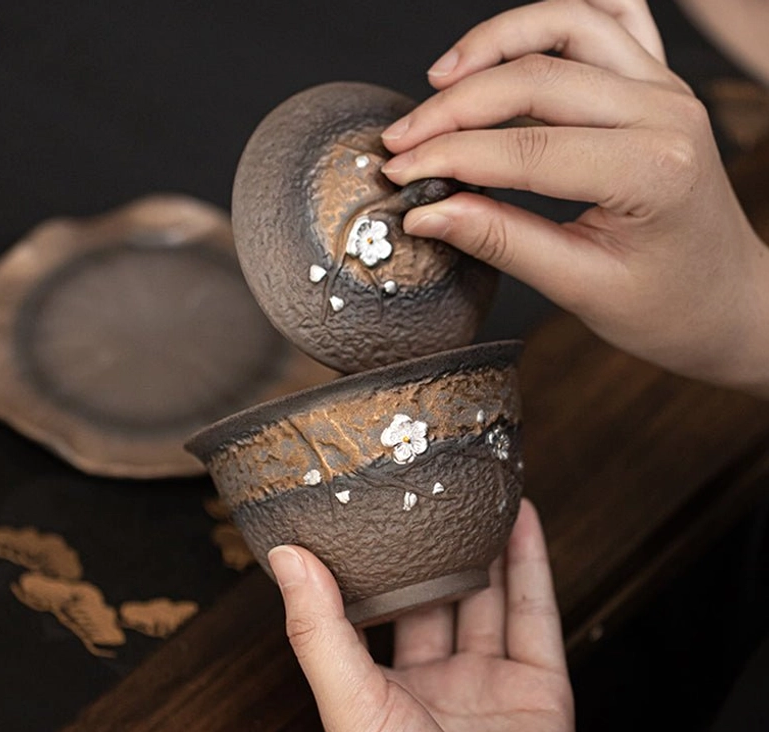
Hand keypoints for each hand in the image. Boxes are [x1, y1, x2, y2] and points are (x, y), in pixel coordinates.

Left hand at [268, 500, 577, 731]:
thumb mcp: (351, 706)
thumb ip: (320, 630)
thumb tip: (284, 558)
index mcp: (384, 692)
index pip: (376, 611)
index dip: (374, 563)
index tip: (365, 513)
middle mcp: (438, 686)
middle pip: (437, 599)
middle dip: (434, 549)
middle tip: (426, 491)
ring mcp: (491, 688)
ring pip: (489, 599)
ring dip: (485, 544)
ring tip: (474, 492)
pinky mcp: (541, 693)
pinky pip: (537, 616)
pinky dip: (531, 564)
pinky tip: (521, 519)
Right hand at [380, 0, 768, 395]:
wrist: (726, 300)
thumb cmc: (668, 307)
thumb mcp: (580, 287)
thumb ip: (502, 241)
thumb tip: (428, 213)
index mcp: (652, 171)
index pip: (527, 150)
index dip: (451, 157)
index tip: (400, 172)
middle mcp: (665, 112)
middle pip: (538, 77)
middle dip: (455, 106)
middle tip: (402, 139)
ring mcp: (665, 89)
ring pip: (570, 24)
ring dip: (496, 41)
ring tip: (439, 77)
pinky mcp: (657, 84)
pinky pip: (610, 18)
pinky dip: (556, 19)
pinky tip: (512, 44)